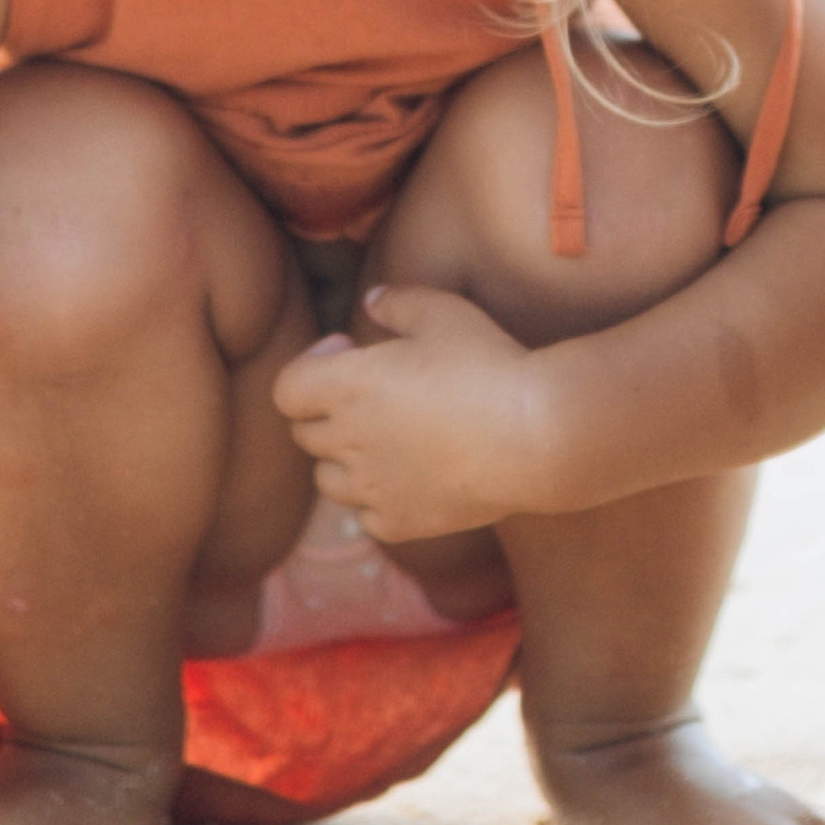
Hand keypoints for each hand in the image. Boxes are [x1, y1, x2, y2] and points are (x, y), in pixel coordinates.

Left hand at [272, 288, 553, 541]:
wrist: (538, 436)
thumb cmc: (491, 364)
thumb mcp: (445, 313)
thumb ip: (399, 302)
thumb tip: (372, 300)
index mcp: (347, 387)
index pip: (286, 389)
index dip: (310, 365)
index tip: (349, 350)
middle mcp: (349, 441)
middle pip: (305, 433)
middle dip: (327, 409)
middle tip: (374, 392)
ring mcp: (372, 488)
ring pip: (328, 479)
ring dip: (345, 458)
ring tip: (387, 438)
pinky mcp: (401, 523)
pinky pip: (365, 515)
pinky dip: (376, 498)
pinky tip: (409, 476)